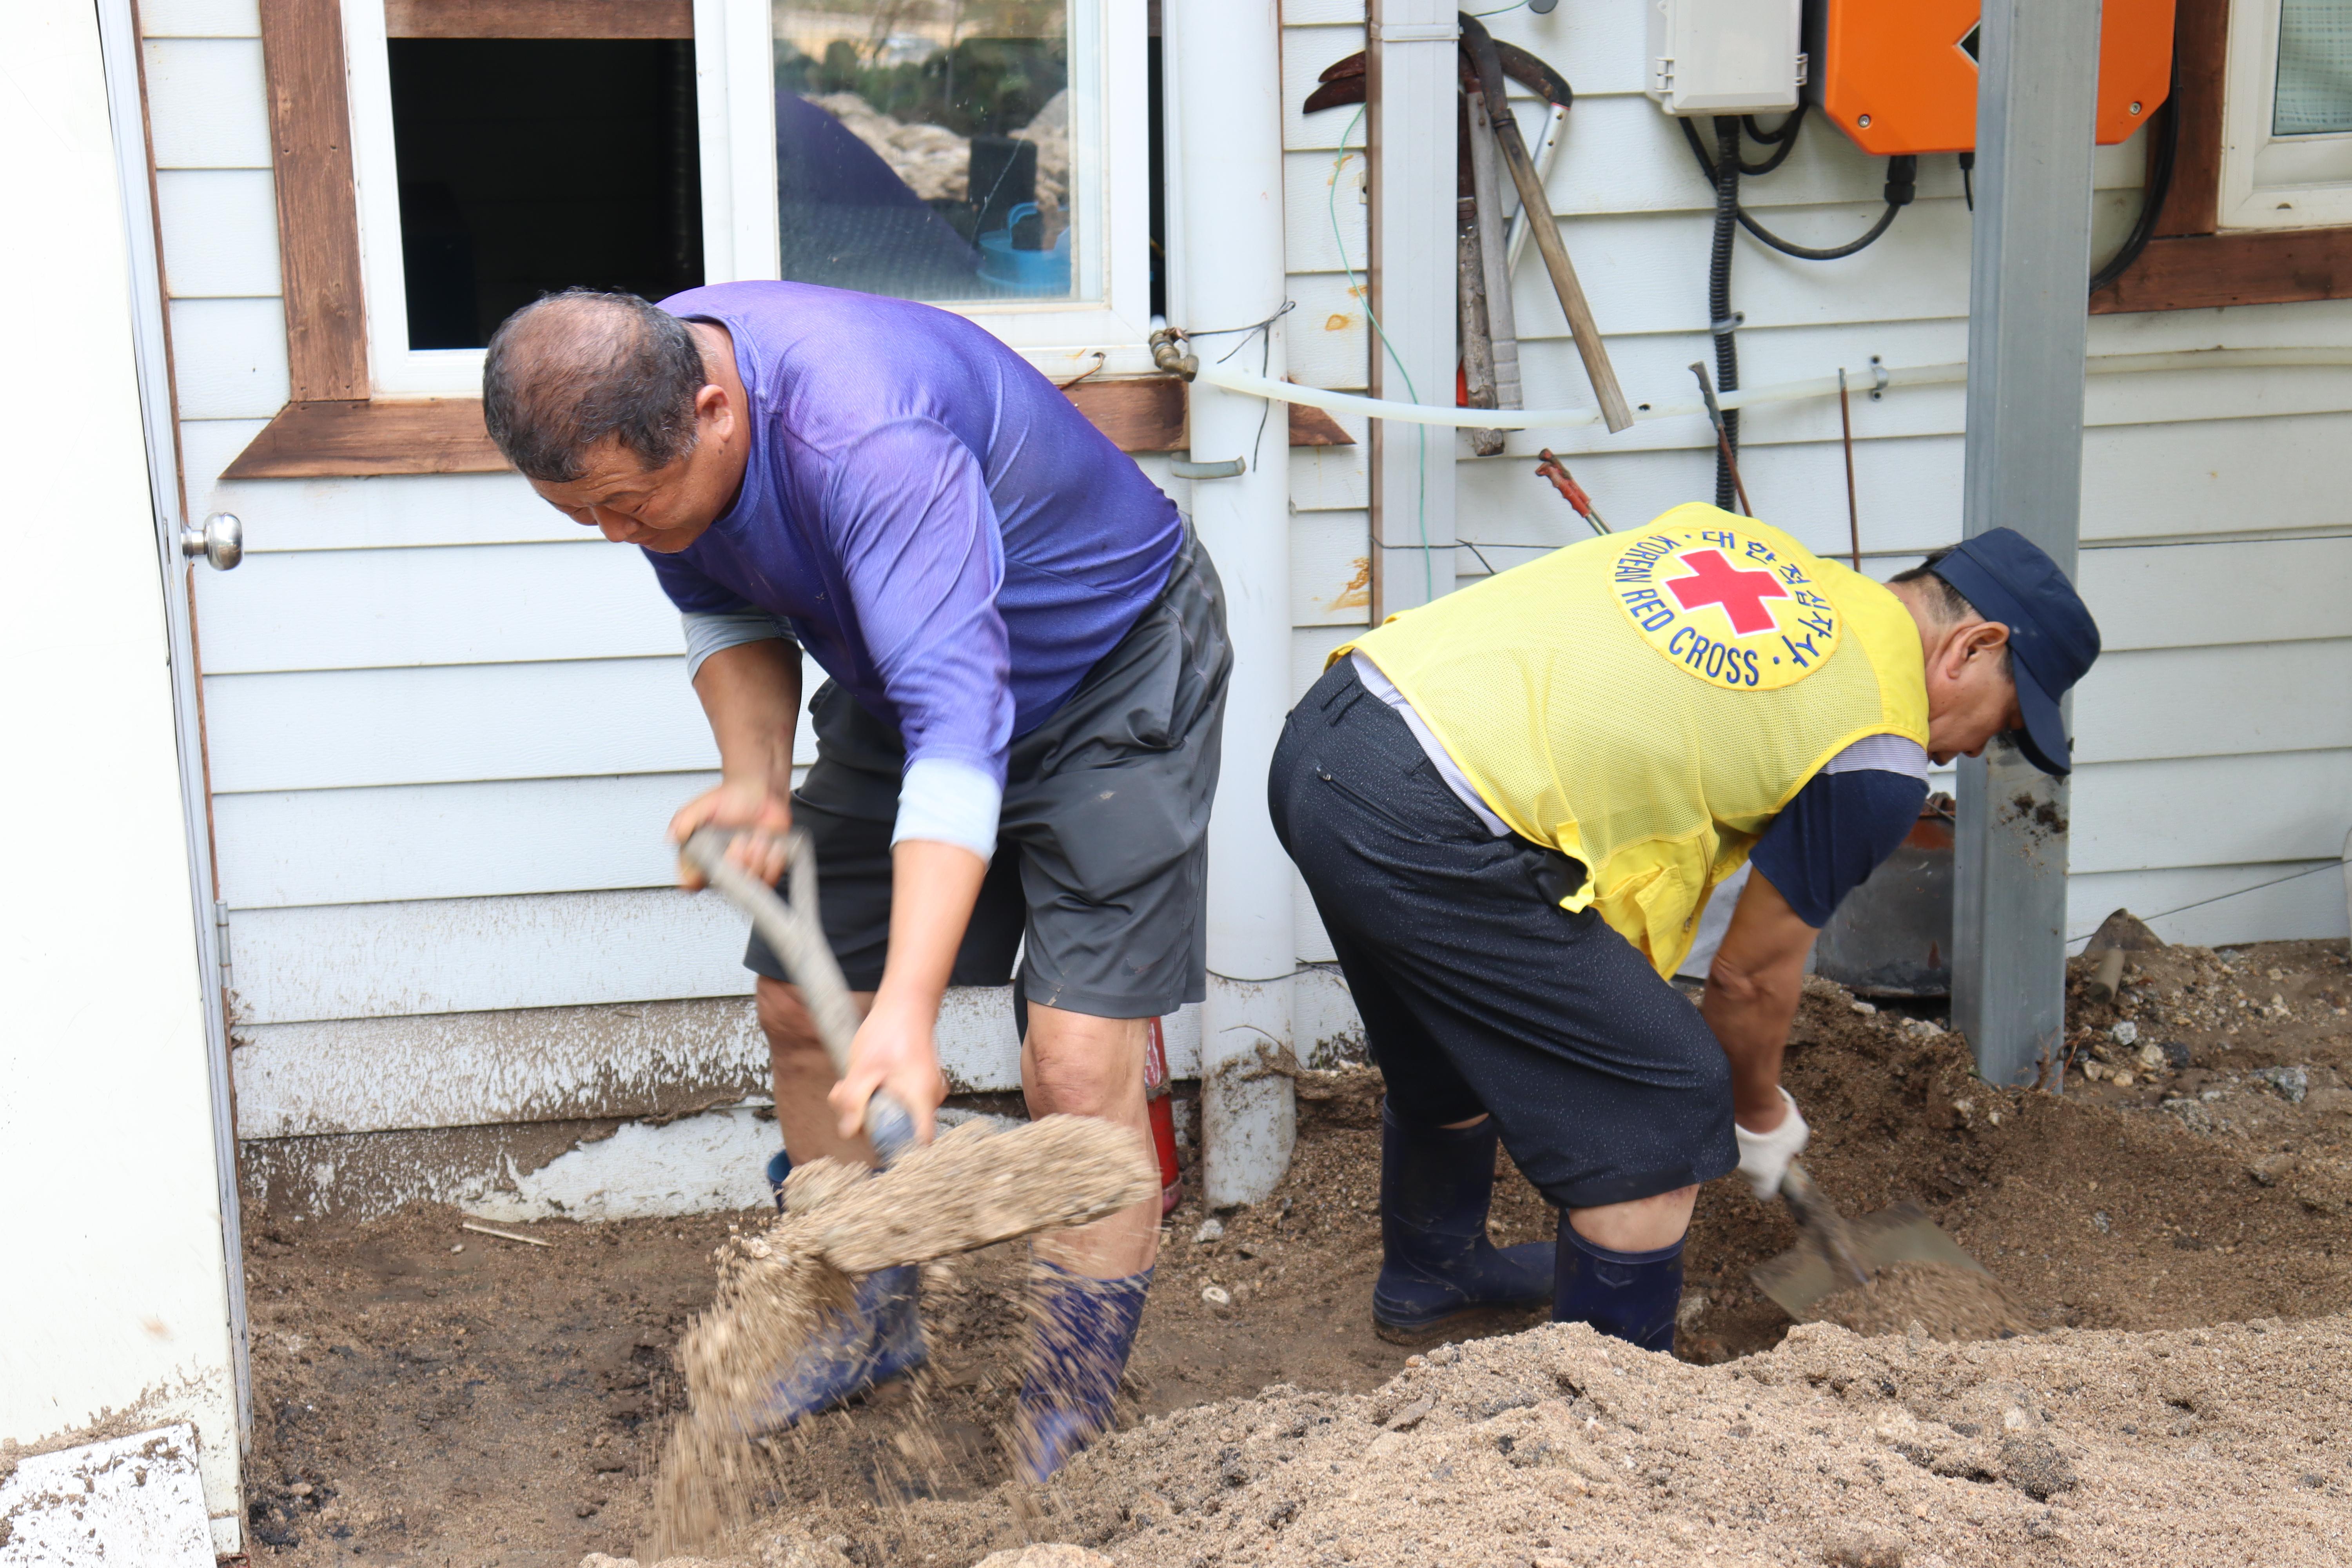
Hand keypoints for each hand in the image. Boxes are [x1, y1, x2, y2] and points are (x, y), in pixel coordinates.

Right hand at [669, 777, 793, 889]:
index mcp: (700, 854)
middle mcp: (721, 865)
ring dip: (756, 855)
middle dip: (735, 858)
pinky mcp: (763, 869)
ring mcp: (743, 869)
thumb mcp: (704, 804)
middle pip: (725, 883)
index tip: (705, 870)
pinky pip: (769, 877)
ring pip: (749, 880)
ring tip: (755, 835)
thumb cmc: (732, 797)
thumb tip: (672, 837)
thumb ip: (686, 819)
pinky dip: (772, 859)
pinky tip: (768, 841)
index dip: (696, 881)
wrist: (761, 792)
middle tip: (739, 838)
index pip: (690, 881)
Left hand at [828, 995, 945, 1145]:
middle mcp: (930, 1097)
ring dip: (869, 1104)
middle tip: (845, 1099)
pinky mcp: (917, 1083)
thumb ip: (853, 1102)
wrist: (906, 1002)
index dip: (898, 1151)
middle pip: (900, 1129)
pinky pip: (897, 1099)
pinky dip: (877, 1093)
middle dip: (868, 1120)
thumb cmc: (889, 1030)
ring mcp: (925, 1090)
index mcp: (922, 1096)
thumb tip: (847, 1133)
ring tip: (850, 1082)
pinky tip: (862, 1077)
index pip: (920, 1141)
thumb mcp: (862, 1068)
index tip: (873, 1145)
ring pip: (895, 1113)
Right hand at [1732, 1087, 1808, 1199]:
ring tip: (1756, 1134)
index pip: (1764, 1194)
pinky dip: (1736, 1140)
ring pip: (1739, 1160)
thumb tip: (1795, 1150)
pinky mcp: (1722, 1143)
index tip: (1775, 1172)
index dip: (1770, 1185)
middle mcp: (1745, 1172)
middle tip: (1768, 1149)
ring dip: (1747, 1152)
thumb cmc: (1780, 1125)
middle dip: (1758, 1165)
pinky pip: (1730, 1145)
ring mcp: (1731, 1157)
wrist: (1754, 1104)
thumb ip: (1796, 1149)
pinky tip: (1745, 1126)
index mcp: (1765, 1177)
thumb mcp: (1799, 1137)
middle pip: (1750, 1176)